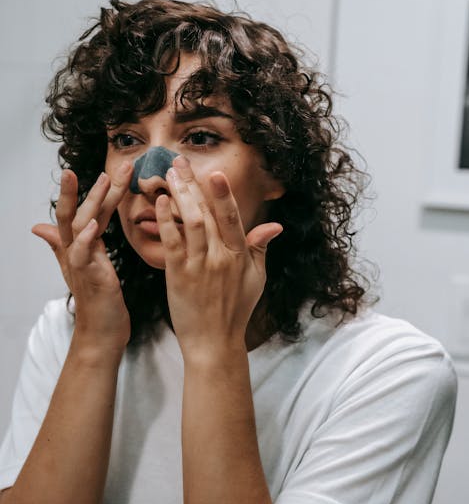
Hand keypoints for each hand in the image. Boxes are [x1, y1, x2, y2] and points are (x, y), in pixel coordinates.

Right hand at [32, 163, 132, 350]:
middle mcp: (76, 251)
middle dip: (91, 187)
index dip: (97, 191)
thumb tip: (39, 227)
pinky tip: (93, 225)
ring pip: (79, 226)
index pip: (87, 212)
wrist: (102, 333)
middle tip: (109, 164)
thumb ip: (63, 245)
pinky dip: (86, 239)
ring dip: (90, 202)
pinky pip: (82, 254)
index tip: (111, 168)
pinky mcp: (87, 277)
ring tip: (101, 180)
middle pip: (78, 212)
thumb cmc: (97, 301)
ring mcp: (80, 263)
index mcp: (81, 246)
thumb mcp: (83, 267)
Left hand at [156, 155, 281, 354]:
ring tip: (168, 175)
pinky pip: (172, 243)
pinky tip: (159, 204)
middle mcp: (221, 258)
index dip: (223, 194)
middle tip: (178, 161)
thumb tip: (275, 225)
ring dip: (179, 196)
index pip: (232, 218)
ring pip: (191, 223)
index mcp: (240, 256)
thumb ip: (261, 249)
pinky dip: (166, 221)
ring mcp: (200, 266)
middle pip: (207, 213)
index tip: (213, 172)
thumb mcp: (256, 279)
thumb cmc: (235, 311)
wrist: (214, 342)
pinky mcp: (179, 276)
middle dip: (192, 184)